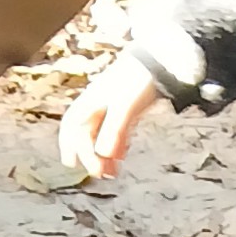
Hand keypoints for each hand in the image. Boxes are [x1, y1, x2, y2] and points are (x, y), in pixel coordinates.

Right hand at [53, 54, 164, 184]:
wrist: (160, 62)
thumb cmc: (138, 80)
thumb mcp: (125, 106)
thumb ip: (114, 130)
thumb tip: (104, 154)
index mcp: (91, 102)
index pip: (75, 130)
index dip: (79, 151)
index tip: (94, 169)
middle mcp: (97, 105)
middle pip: (83, 133)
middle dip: (86, 155)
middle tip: (95, 174)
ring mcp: (110, 108)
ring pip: (98, 134)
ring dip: (102, 154)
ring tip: (111, 173)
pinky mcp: (124, 110)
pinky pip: (114, 132)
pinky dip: (115, 146)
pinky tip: (120, 158)